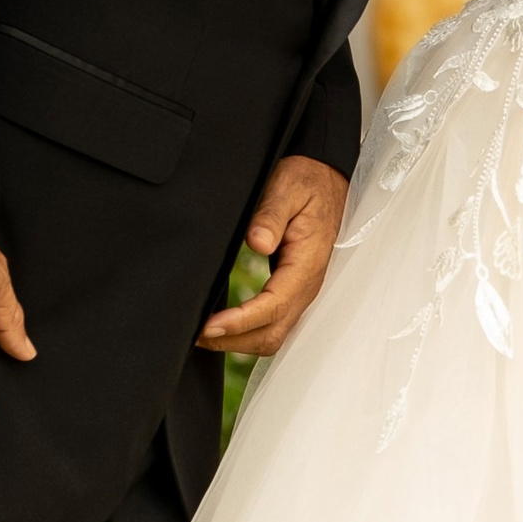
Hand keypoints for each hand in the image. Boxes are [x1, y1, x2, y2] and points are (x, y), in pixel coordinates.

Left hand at [197, 158, 348, 362]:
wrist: (326, 180)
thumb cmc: (306, 183)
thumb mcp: (287, 188)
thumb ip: (271, 215)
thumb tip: (258, 243)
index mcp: (307, 263)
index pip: (273, 306)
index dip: (240, 321)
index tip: (209, 324)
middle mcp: (308, 285)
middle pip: (272, 333)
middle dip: (234, 340)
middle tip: (196, 334)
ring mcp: (302, 291)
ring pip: (273, 335)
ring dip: (239, 341)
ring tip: (205, 335)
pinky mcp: (294, 291)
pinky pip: (274, 324)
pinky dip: (248, 333)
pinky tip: (225, 326)